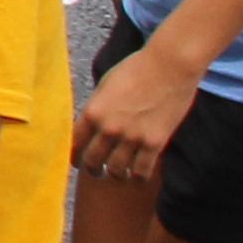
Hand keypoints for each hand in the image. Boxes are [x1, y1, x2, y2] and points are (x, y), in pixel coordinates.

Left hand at [72, 40, 199, 182]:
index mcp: (92, 111)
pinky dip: (137, 177)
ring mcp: (132, 137)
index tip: (76, 160)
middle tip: (96, 172)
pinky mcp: (154, 142)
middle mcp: (108, 128)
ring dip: (115, 175)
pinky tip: (137, 177)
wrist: (169, 65)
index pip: (74, 143)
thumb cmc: (137, 69)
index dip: (73, 155)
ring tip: (118, 174)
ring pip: (115, 170)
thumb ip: (97, 108)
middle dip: (91, 169)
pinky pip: (141, 171)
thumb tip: (90, 126)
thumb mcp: (105, 86)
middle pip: (91, 161)